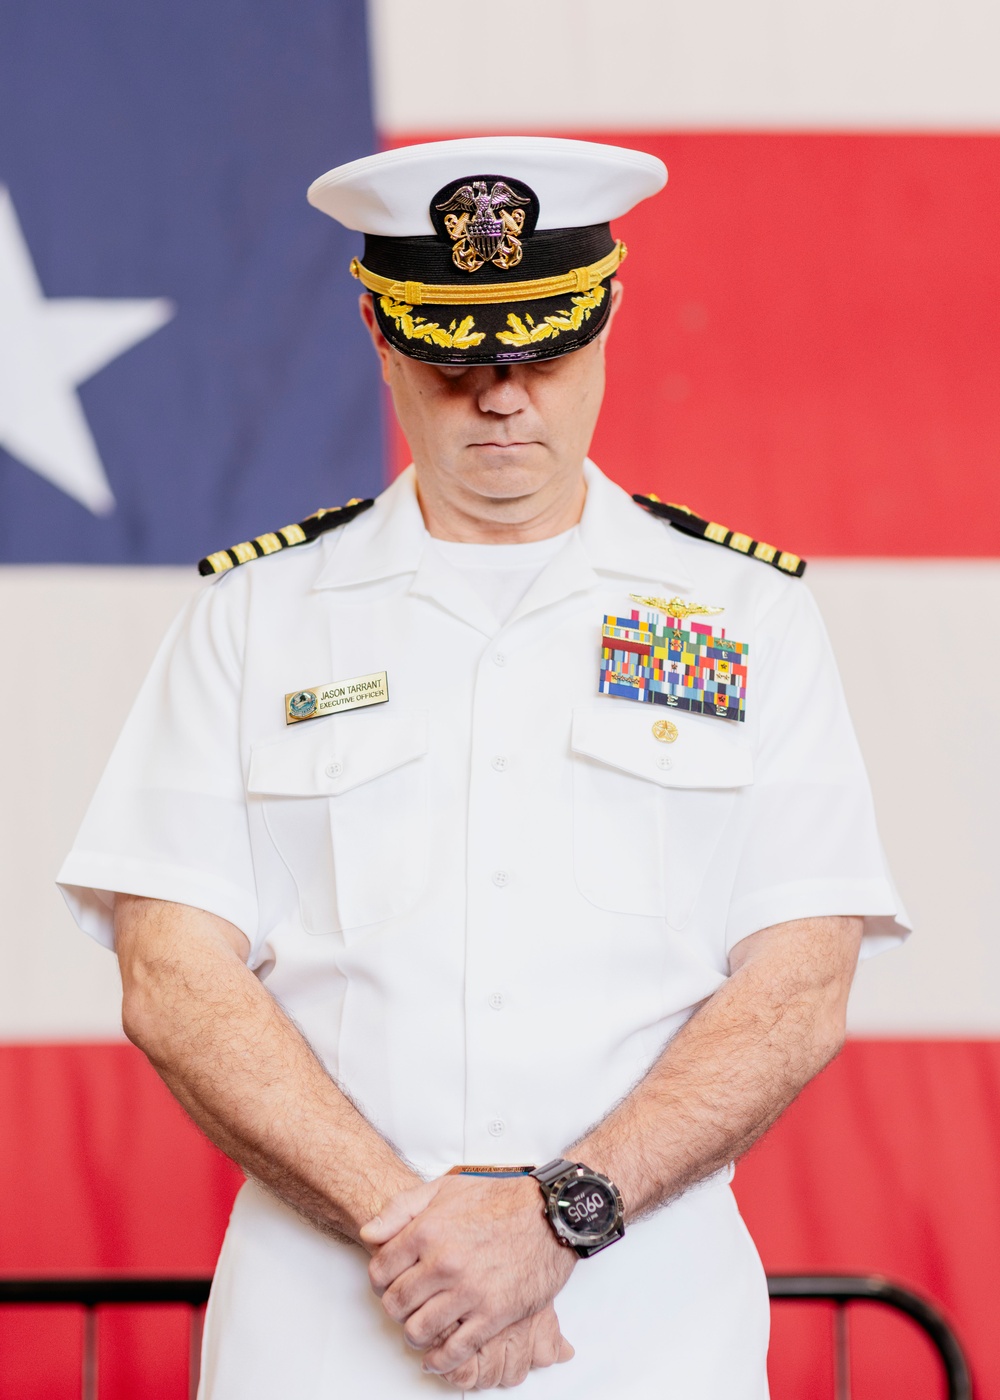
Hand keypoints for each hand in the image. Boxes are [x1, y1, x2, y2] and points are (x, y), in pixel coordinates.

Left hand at [361, 1175, 575, 1374]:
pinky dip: (440, 1361)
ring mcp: (468, 1291)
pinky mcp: (493, 1314)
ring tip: (420, 1329)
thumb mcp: (445, 1189)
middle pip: (396, 1304)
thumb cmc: (499, 1199)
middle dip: (396, 1308)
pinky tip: (437, 1358)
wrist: (548, 1214)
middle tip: (405, 1306)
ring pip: (419, 1330)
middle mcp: (444, 1263)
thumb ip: (401, 1209)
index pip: (380, 1271)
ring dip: (414, 1335)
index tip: (388, 1283)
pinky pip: (455, 1350)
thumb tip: (370, 1234)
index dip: (380, 1280)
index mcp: (427, 1231)